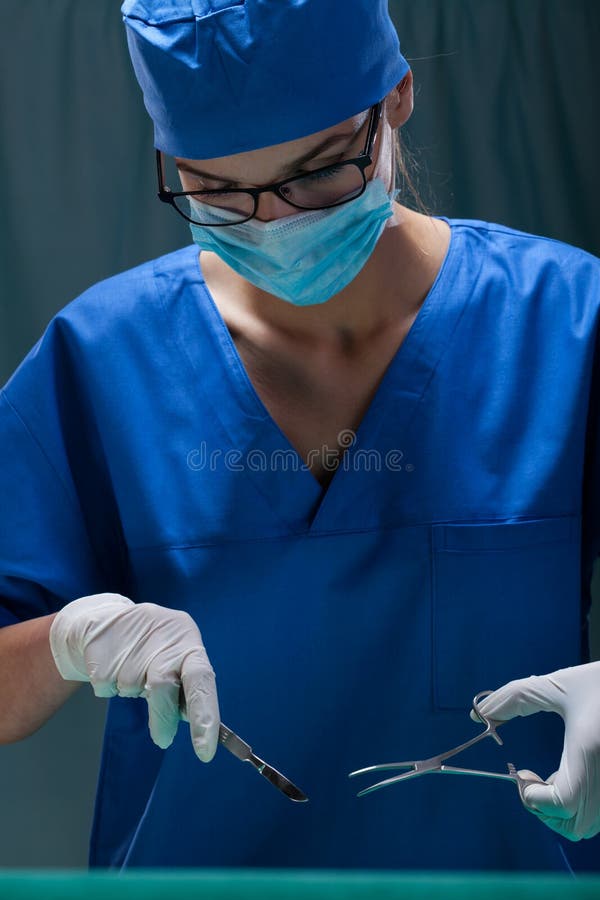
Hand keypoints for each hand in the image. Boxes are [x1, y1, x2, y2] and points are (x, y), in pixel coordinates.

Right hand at [49, 592, 218, 760]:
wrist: (106, 621)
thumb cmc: (152, 651)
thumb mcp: (175, 661)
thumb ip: (183, 688)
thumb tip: (190, 721)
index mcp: (188, 643)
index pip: (201, 680)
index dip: (205, 715)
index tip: (205, 752)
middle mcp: (162, 639)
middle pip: (163, 686)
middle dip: (162, 718)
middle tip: (163, 739)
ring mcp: (130, 641)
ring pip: (131, 688)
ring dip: (132, 693)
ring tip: (131, 674)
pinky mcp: (101, 647)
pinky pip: (106, 687)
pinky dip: (109, 688)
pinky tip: (112, 668)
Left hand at [473, 661, 599, 840]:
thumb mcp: (556, 685)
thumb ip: (515, 697)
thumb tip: (479, 715)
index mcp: (589, 752)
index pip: (562, 803)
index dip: (534, 797)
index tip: (521, 773)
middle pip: (574, 826)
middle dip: (545, 809)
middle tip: (531, 782)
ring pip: (589, 826)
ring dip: (562, 811)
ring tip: (553, 778)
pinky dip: (581, 806)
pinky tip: (574, 776)